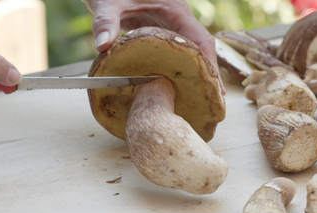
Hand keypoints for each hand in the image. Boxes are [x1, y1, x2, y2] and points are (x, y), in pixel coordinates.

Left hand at [83, 0, 220, 86]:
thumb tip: (102, 46)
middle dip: (209, 72)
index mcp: (175, 10)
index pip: (200, 39)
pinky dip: (181, 69)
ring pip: (193, 52)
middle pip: (202, 48)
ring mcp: (173, 26)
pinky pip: (179, 53)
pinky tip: (181, 87)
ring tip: (203, 98)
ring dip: (197, 73)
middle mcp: (179, 19)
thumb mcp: (109, 3)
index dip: (208, 62)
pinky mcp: (164, 33)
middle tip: (214, 98)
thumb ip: (106, 22)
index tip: (212, 83)